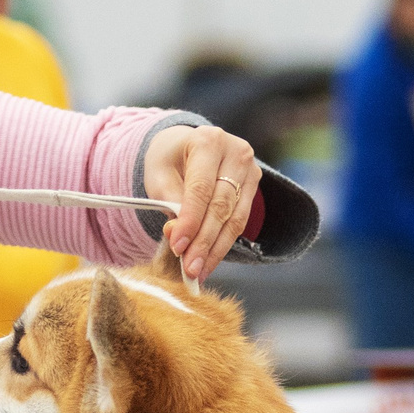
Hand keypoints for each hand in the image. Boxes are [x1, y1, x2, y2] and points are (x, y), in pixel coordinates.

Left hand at [140, 122, 259, 281]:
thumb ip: (169, 203)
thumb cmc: (170, 159)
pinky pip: (239, 222)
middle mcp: (236, 152)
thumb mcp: (160, 175)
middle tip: (189, 268)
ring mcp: (250, 169)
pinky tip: (209, 261)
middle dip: (204, 242)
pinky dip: (222, 244)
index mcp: (208, 141)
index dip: (190, 221)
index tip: (178, 248)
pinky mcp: (254, 186)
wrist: (187, 146)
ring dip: (215, 249)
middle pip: (221, 206)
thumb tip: (177, 235)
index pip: (201, 188)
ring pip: (234, 219)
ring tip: (198, 271)